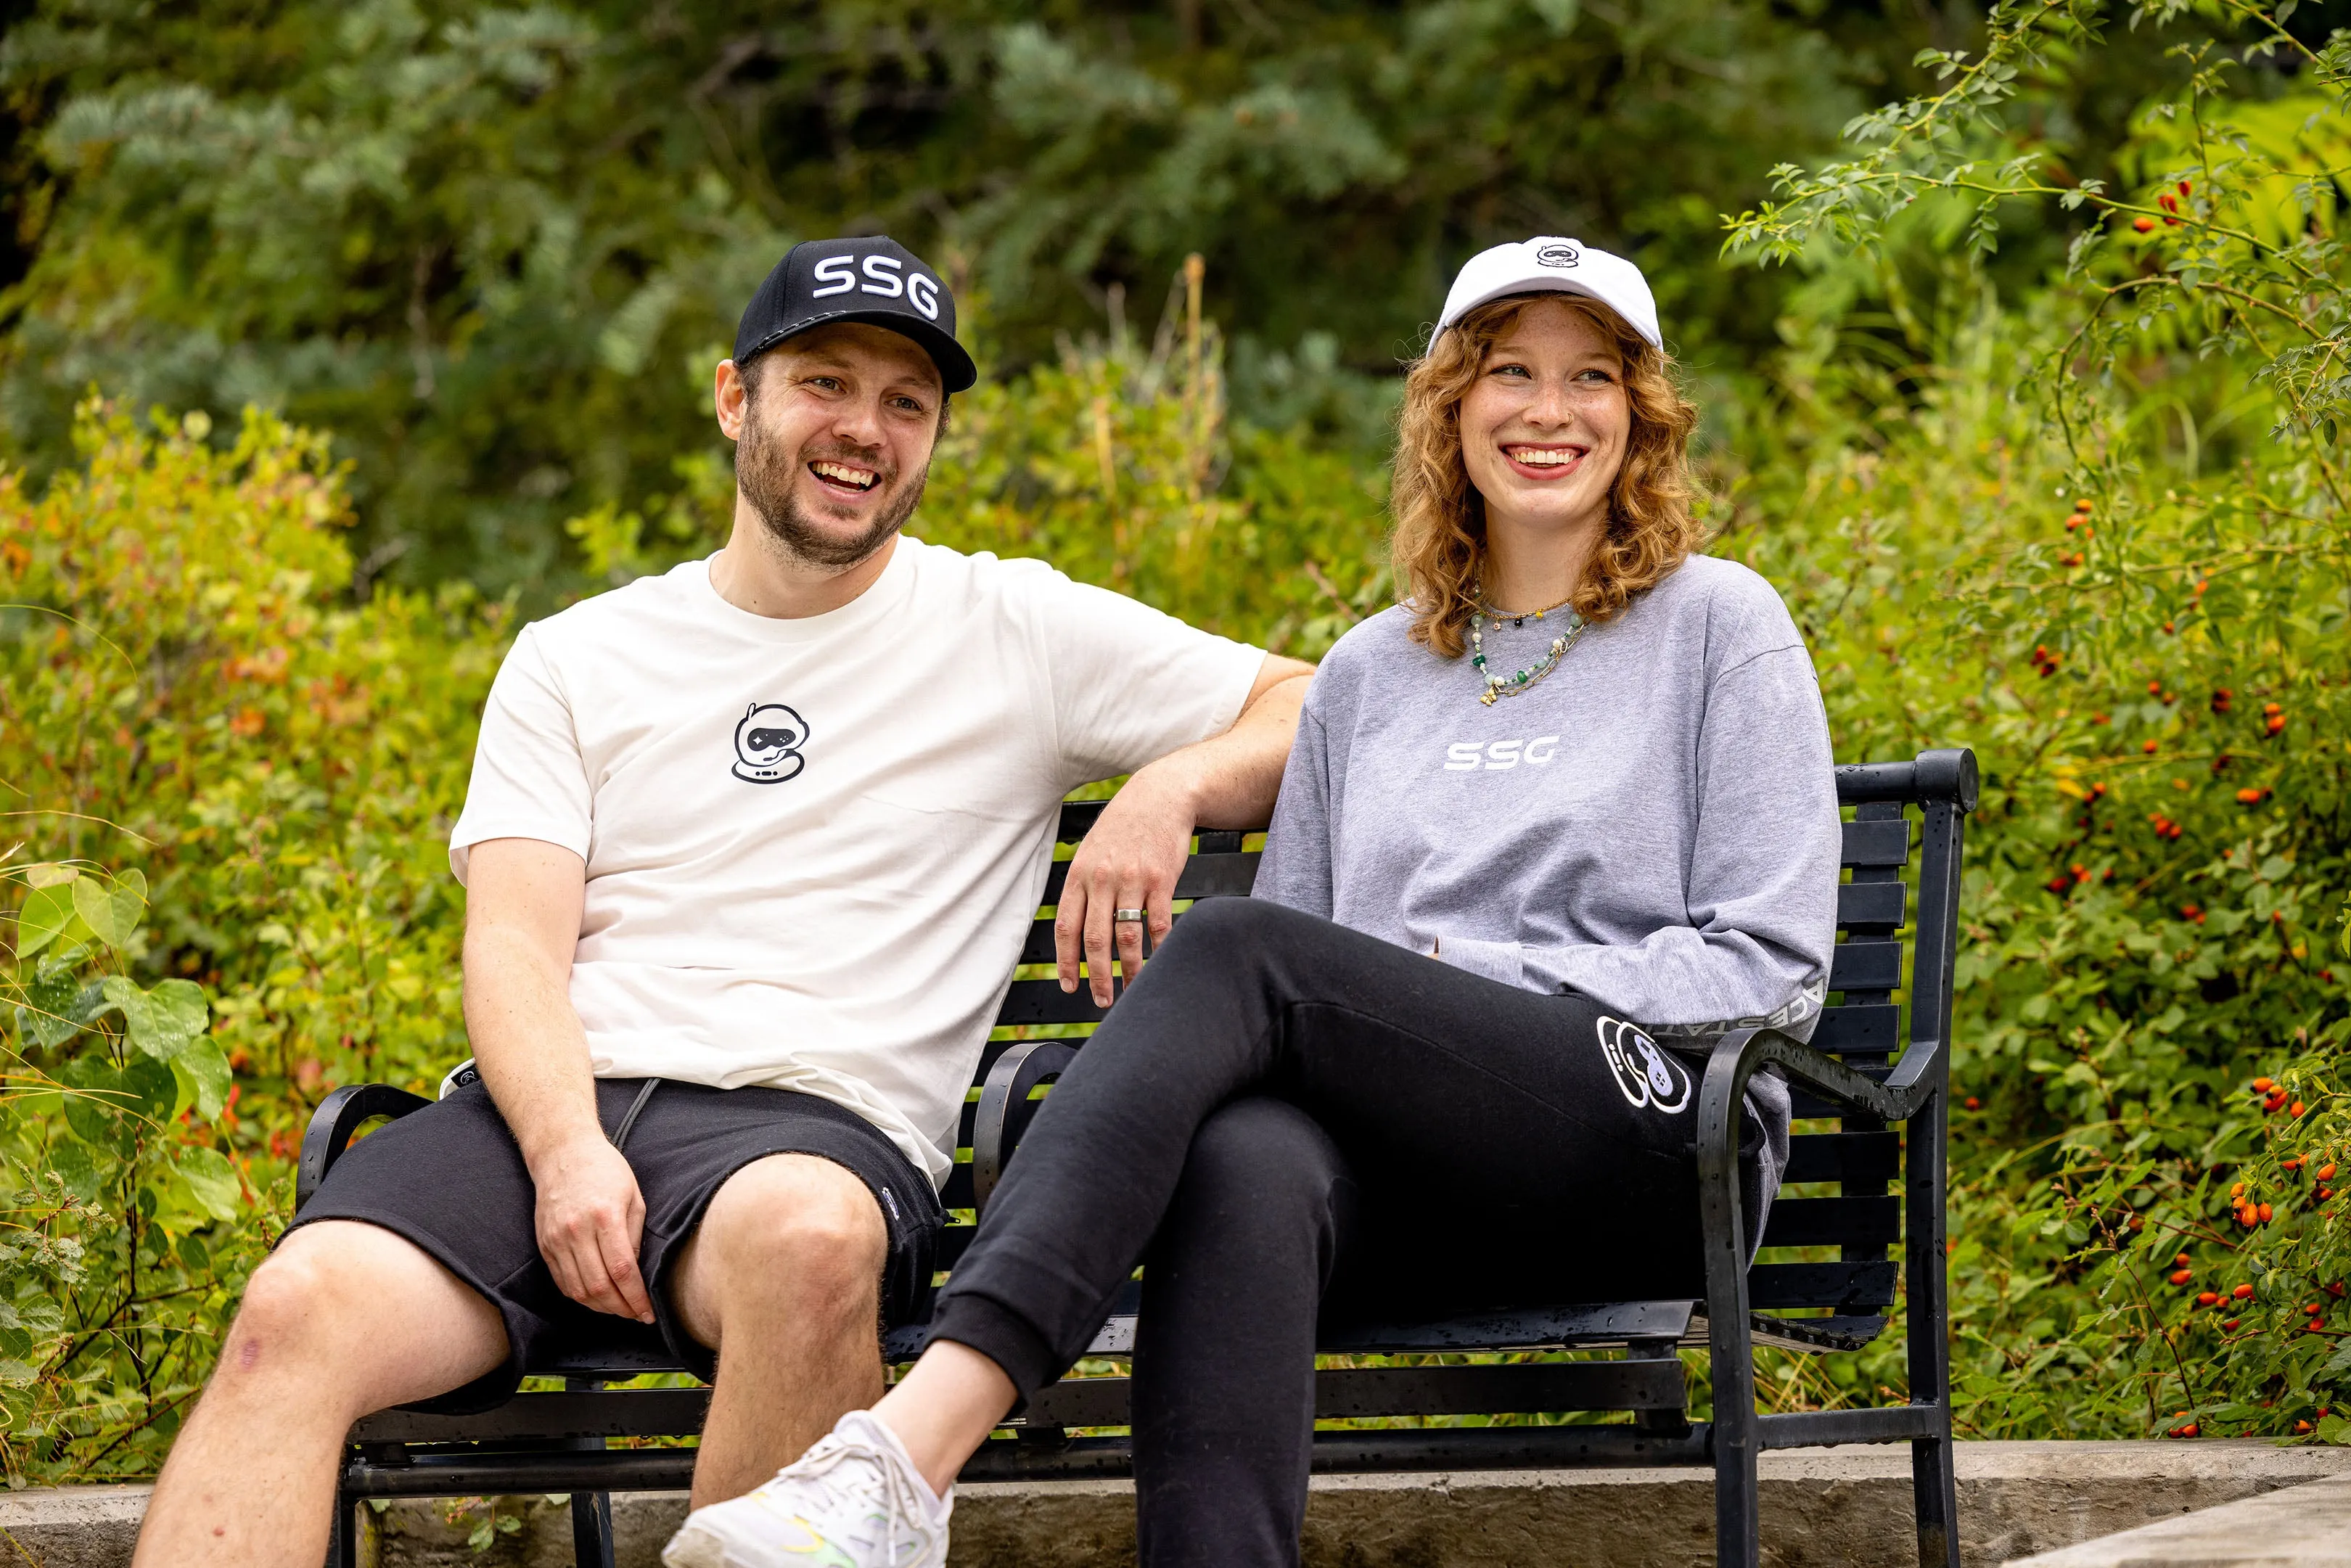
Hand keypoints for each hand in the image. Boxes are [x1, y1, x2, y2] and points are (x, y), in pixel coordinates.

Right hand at [530, 1131, 654, 1322]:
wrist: (563, 1153)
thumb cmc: (605, 1170)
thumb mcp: (633, 1197)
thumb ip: (635, 1236)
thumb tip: (635, 1273)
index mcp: (604, 1217)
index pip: (622, 1270)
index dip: (636, 1298)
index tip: (648, 1312)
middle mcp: (576, 1231)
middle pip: (598, 1287)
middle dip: (621, 1308)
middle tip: (636, 1314)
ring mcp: (556, 1239)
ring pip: (578, 1290)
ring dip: (600, 1307)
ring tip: (619, 1309)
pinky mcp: (544, 1245)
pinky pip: (562, 1282)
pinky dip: (580, 1296)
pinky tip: (597, 1298)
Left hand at [1056, 762, 1197, 1005]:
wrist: (1160, 796)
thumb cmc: (1124, 826)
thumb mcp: (1092, 850)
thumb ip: (1083, 887)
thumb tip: (1074, 929)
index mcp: (1080, 875)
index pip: (1066, 927)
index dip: (1066, 961)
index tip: (1069, 985)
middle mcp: (1103, 879)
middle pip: (1095, 939)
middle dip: (1097, 976)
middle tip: (1101, 1000)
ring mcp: (1132, 880)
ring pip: (1127, 937)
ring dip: (1128, 970)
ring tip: (1130, 988)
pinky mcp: (1162, 880)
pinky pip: (1159, 923)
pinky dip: (1158, 948)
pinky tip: (1158, 963)